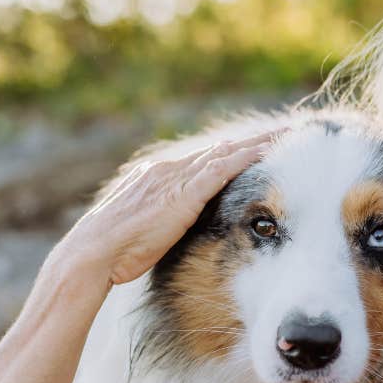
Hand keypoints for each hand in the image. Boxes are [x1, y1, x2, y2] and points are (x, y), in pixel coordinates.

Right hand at [61, 133, 272, 286]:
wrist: (94, 252)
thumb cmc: (115, 249)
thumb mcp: (145, 227)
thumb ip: (164, 218)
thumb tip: (178, 224)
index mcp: (159, 176)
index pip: (206, 158)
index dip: (235, 151)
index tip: (259, 145)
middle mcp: (170, 170)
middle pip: (222, 149)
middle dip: (256, 140)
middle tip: (287, 130)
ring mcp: (176, 179)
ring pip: (227, 154)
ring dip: (259, 144)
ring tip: (288, 134)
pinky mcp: (183, 194)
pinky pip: (221, 171)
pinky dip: (246, 160)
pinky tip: (267, 153)